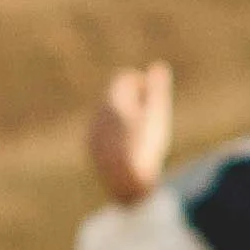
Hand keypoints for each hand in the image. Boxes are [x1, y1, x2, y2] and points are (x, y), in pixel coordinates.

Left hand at [87, 63, 173, 203]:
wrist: (127, 182)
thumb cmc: (145, 146)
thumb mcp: (157, 115)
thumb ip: (157, 89)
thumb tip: (158, 67)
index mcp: (112, 102)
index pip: (123, 78)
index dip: (140, 82)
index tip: (153, 93)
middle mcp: (98, 113)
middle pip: (114, 95)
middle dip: (131, 98)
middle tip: (150, 110)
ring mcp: (92, 131)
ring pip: (106, 114)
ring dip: (122, 115)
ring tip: (140, 129)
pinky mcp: (91, 147)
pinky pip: (101, 130)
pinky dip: (114, 131)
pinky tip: (127, 144)